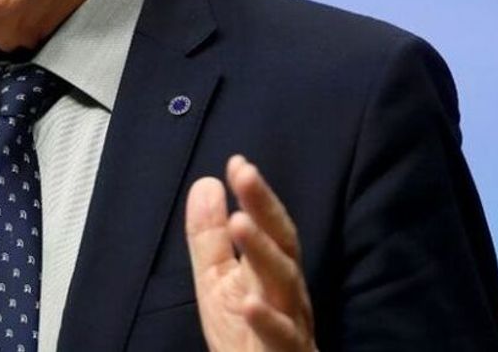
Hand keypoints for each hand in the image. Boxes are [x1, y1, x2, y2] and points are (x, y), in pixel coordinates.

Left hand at [185, 155, 316, 351]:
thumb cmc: (245, 334)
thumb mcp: (217, 281)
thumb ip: (211, 237)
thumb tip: (206, 183)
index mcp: (271, 272)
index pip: (268, 226)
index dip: (256, 195)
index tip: (238, 163)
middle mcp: (287, 293)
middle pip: (282, 244)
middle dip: (264, 209)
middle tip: (245, 175)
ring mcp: (290, 323)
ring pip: (284, 284)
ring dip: (263, 251)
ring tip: (241, 222)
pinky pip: (281, 337)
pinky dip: (267, 320)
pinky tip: (249, 304)